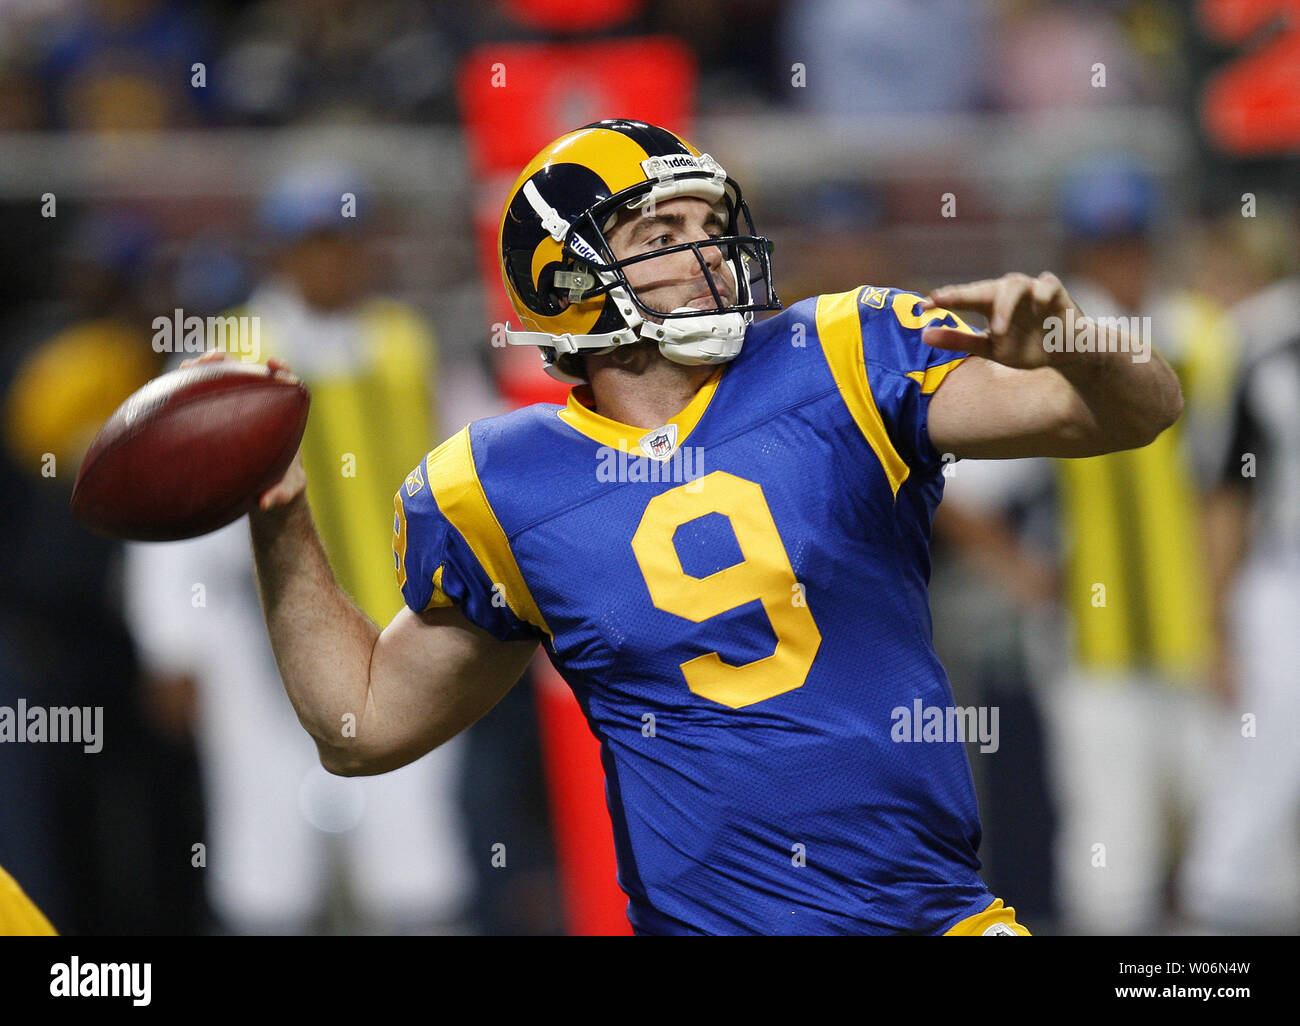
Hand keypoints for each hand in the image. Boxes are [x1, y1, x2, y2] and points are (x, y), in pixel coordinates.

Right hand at [179, 352, 306, 511]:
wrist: (265, 488)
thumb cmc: (281, 486)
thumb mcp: (286, 492)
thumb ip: (281, 495)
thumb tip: (264, 503)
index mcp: (283, 415)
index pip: (284, 384)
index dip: (280, 370)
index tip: (272, 365)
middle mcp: (258, 406)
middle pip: (245, 373)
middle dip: (230, 361)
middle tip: (214, 358)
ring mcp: (235, 408)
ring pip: (220, 381)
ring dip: (203, 371)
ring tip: (185, 369)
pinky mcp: (216, 416)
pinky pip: (202, 400)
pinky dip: (187, 394)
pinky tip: (166, 393)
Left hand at [920, 271, 1085, 369]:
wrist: (1065, 353)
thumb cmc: (1025, 347)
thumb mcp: (990, 349)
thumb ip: (960, 341)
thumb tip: (924, 335)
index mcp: (990, 304)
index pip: (964, 297)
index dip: (944, 299)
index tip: (922, 306)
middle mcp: (1008, 292)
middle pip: (984, 288)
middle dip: (963, 293)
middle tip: (941, 300)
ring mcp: (1032, 290)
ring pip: (1014, 285)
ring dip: (1004, 306)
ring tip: (997, 330)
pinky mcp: (1056, 292)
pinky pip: (1048, 285)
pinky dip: (1042, 293)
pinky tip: (1038, 304)